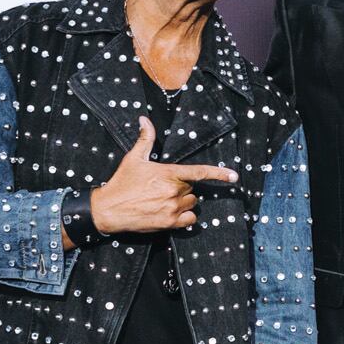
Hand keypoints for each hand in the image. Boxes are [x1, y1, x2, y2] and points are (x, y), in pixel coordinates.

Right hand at [89, 117, 237, 233]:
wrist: (109, 209)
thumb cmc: (122, 182)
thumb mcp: (133, 159)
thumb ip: (145, 139)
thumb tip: (145, 120)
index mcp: (168, 173)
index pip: (199, 172)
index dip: (219, 174)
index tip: (234, 176)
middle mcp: (173, 191)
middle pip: (192, 189)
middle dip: (182, 188)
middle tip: (162, 188)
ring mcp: (172, 208)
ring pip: (192, 204)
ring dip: (183, 202)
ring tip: (164, 200)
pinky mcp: (169, 223)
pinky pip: (190, 220)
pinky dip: (185, 217)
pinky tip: (171, 213)